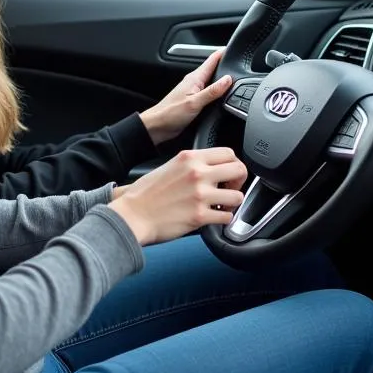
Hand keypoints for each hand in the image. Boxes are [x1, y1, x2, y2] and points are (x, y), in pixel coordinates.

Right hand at [108, 147, 247, 245]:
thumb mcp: (169, 166)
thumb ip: (192, 164)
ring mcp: (200, 195)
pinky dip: (223, 219)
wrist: (133, 215)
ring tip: (222, 206)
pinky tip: (214, 217)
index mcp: (189, 158)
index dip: (233, 164)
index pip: (228, 153)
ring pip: (238, 196)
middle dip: (239, 181)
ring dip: (232, 203)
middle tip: (230, 189)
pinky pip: (227, 217)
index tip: (228, 173)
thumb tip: (212, 168)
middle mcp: (197, 173)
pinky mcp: (200, 216)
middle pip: (239, 170)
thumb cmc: (146, 194)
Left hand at [139, 49, 231, 145]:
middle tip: (238, 63)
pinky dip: (216, 91)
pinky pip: (208, 92)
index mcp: (194, 79)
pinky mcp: (194, 101)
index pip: (211, 60)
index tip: (233, 49)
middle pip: (213, 70)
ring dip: (221, 79)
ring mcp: (194, 92)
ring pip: (211, 81)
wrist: (158, 126)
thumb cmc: (171, 113)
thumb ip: (212, 91)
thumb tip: (228, 79)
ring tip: (234, 77)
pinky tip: (221, 95)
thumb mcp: (194, 102)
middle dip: (225, 65)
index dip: (222, 53)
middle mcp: (194, 83)